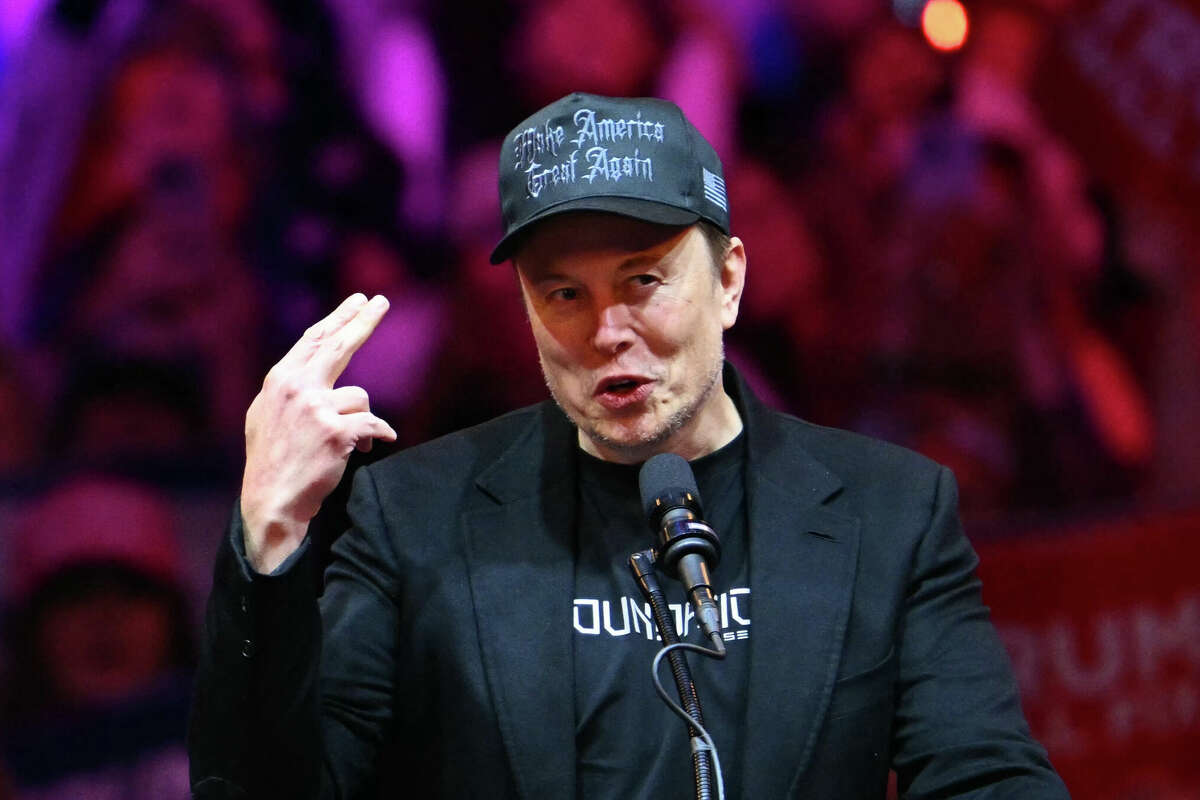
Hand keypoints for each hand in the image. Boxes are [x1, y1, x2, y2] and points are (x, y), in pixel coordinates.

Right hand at [240, 294, 396, 572]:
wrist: (271, 500)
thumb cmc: (272, 460)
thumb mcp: (267, 413)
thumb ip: (290, 388)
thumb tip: (314, 368)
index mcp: (280, 380)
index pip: (315, 340)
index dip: (339, 318)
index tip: (358, 301)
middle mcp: (296, 387)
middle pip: (339, 345)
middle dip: (363, 321)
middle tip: (382, 301)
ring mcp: (316, 407)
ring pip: (361, 397)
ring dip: (363, 420)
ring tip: (351, 442)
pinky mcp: (336, 431)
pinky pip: (373, 424)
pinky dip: (377, 436)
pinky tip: (370, 449)